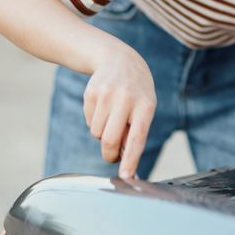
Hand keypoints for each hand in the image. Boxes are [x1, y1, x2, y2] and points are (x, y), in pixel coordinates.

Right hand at [83, 43, 156, 179]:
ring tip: (112, 117)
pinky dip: (95, 120)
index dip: (130, 159)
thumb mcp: (145, 107)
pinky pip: (89, 121)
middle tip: (112, 155)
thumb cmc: (136, 92)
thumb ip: (136, 131)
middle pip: (110, 139)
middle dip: (110, 153)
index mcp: (145, 105)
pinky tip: (103, 106)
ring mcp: (107, 94)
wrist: (118, 59)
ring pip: (97, 132)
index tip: (126, 176)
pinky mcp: (91, 92)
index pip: (137, 138)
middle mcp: (126, 99)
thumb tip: (124, 159)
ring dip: (102, 133)